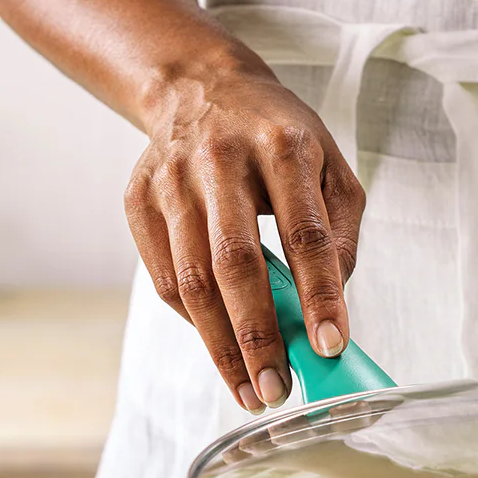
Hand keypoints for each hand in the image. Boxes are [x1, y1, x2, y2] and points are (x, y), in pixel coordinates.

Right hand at [125, 64, 363, 413]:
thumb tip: (330, 307)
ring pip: (192, 279)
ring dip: (222, 346)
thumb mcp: (331, 170)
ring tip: (251, 391)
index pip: (306, 233)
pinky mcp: (138, 201)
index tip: (331, 345)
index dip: (320, 294)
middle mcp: (220, 159)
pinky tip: (221, 349)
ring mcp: (171, 180)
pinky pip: (164, 278)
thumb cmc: (279, 137)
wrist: (199, 87)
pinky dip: (194, 322)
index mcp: (283, 145)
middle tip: (278, 389)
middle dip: (259, 337)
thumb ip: (339, 236)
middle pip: (236, 263)